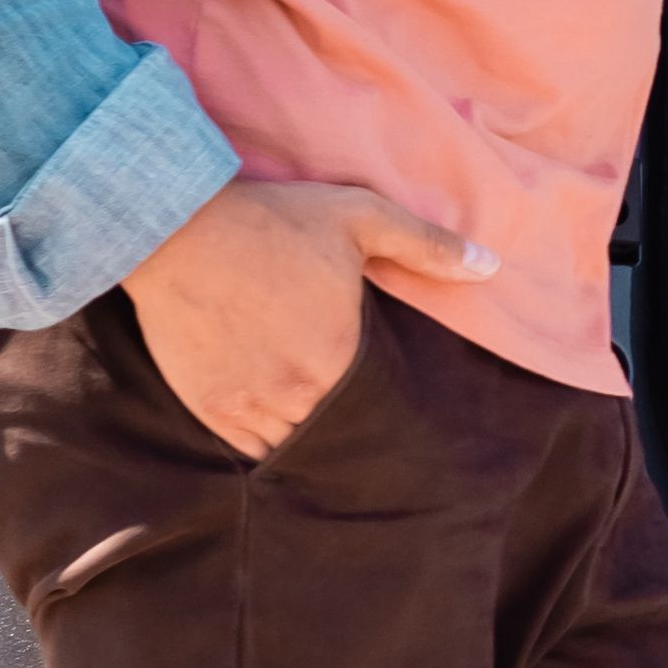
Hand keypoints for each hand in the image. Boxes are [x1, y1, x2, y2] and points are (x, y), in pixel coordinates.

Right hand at [120, 177, 481, 458]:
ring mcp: (248, 405)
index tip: (398, 411)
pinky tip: (281, 432)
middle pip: (337, 433)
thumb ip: (427, 246)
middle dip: (352, 431)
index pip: (379, 408)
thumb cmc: (272, 221)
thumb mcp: (361, 217)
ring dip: (310, 440)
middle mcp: (296, 393)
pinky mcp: (209, 408)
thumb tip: (490, 267)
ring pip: (294, 447)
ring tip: (325, 430)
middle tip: (366, 431)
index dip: (388, 411)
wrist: (176, 229)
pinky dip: (268, 444)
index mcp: (339, 356)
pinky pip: (250, 449)